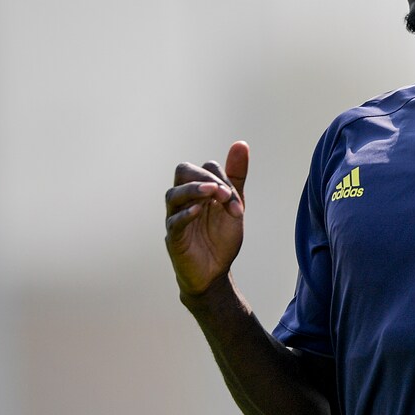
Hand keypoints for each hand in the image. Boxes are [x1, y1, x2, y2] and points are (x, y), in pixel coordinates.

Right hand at [164, 141, 249, 297]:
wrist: (216, 271)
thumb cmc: (221, 237)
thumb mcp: (234, 205)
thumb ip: (236, 176)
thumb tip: (241, 144)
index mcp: (200, 190)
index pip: (206, 168)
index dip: (223, 178)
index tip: (236, 201)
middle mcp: (185, 200)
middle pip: (183, 171)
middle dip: (205, 177)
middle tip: (225, 194)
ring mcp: (176, 217)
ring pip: (173, 194)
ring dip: (194, 190)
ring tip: (213, 193)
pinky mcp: (174, 237)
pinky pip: (173, 221)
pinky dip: (185, 214)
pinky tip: (199, 211)